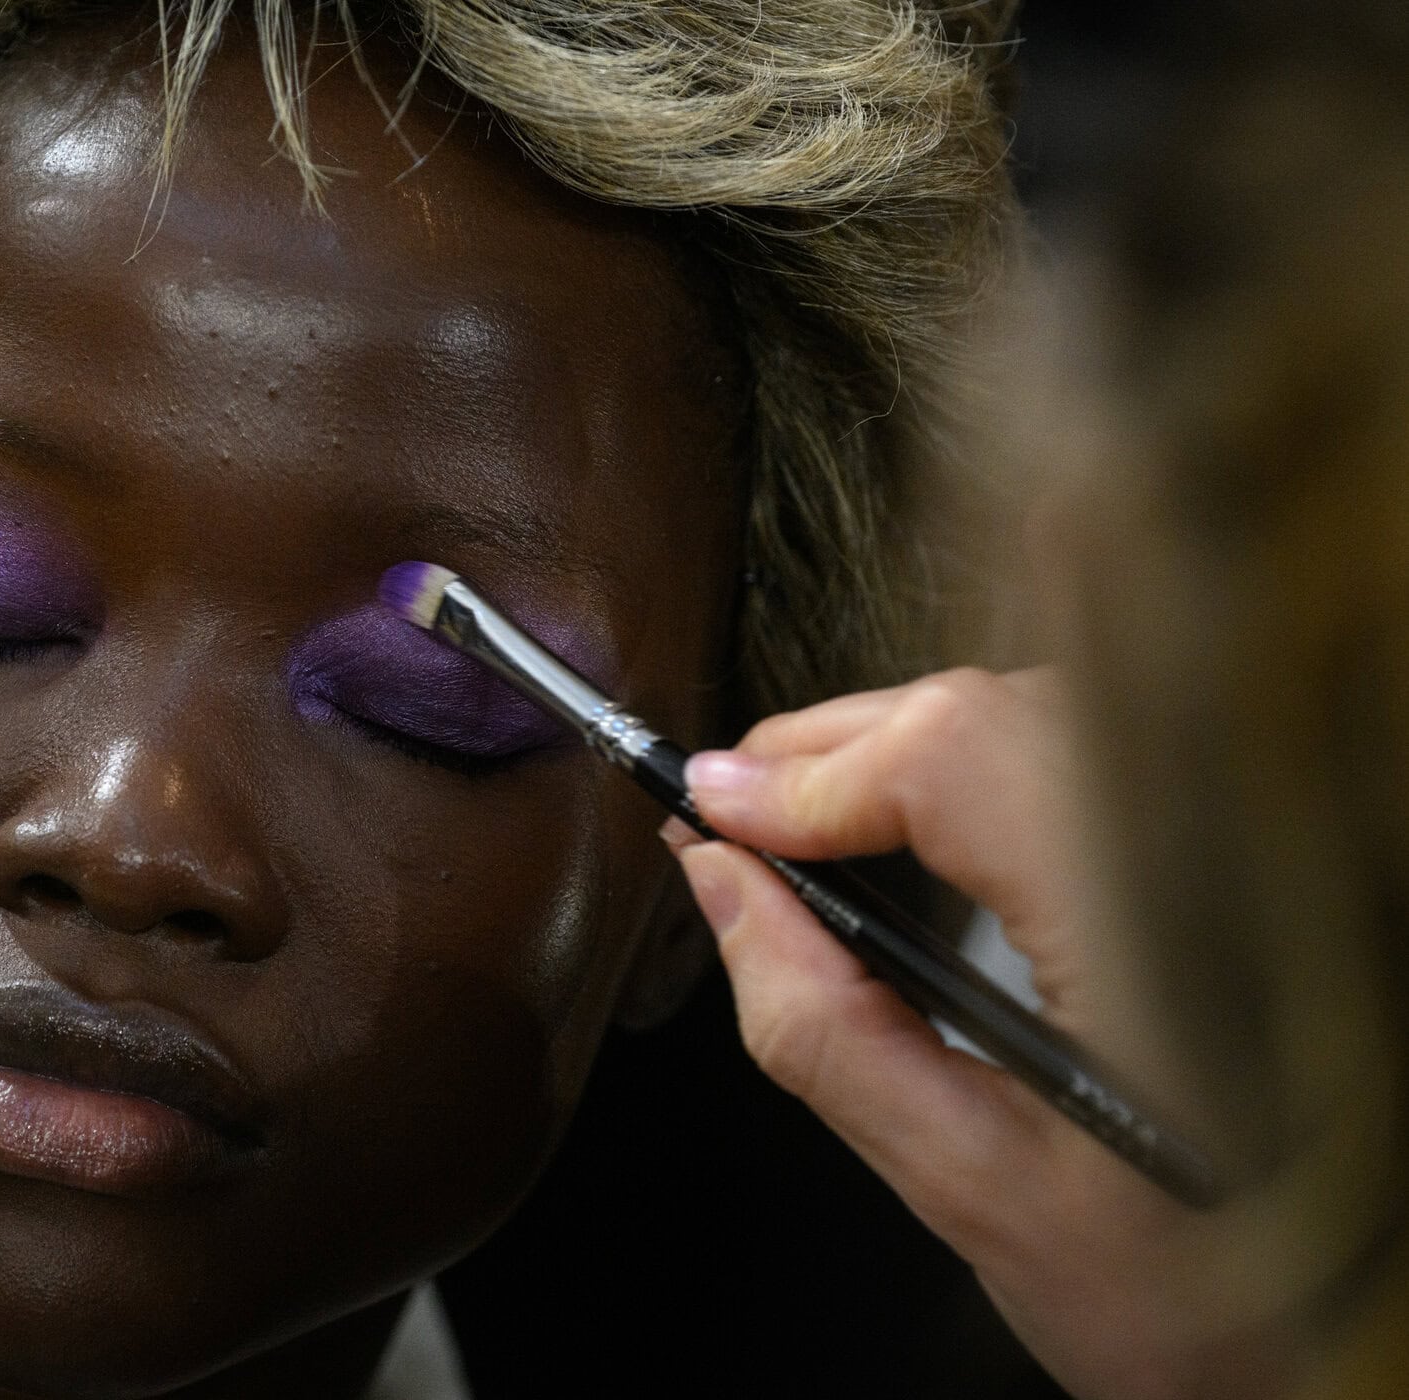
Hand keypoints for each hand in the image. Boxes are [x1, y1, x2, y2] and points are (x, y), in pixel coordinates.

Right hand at [666, 668, 1290, 1399]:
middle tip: (729, 810)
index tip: (714, 810)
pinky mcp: (1242, 860)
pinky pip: (1081, 756)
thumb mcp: (970, 1189)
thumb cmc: (1190, 1303)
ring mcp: (1250, 852)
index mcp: (1167, 951)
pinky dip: (971, 766)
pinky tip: (905, 815)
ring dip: (899, 747)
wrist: (1342, 1342)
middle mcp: (1226, 867)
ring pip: (1036, 716)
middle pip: (991, 715)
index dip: (816, 771)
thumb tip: (719, 884)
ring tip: (799, 811)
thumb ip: (823, 1030)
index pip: (964, 761)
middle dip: (833, 746)